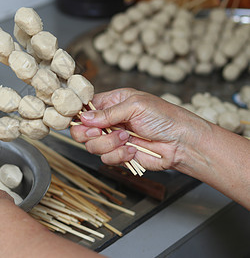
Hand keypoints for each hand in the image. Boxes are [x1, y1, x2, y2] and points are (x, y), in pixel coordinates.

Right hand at [70, 88, 209, 170]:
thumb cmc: (165, 118)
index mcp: (112, 103)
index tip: (83, 121)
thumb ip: (108, 113)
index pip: (86, 108)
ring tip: (126, 138)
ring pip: (92, 146)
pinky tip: (132, 150)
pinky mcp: (119, 155)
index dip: (80, 116)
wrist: (182, 143)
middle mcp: (109, 121)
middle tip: (101, 132)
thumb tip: (84, 117)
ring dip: (108, 144)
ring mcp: (113, 139)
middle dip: (90, 133)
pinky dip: (118, 155)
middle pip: (82, 130)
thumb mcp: (135, 106)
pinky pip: (106, 159)